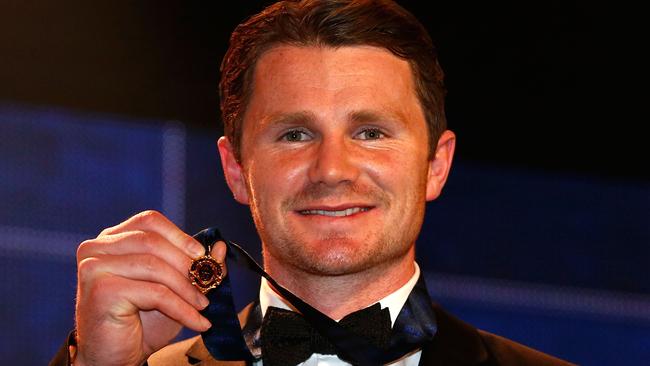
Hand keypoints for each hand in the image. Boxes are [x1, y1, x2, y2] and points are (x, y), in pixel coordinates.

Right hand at [73, 210, 226, 365]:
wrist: (114, 358)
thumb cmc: (142, 321)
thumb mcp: (174, 289)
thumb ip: (195, 266)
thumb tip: (221, 247)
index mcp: (112, 239)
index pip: (149, 222)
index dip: (179, 236)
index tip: (202, 255)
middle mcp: (97, 248)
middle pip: (153, 242)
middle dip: (187, 265)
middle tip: (208, 285)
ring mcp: (95, 267)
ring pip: (155, 267)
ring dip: (187, 289)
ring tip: (204, 306)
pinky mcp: (102, 290)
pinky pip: (155, 293)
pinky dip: (182, 308)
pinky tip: (196, 322)